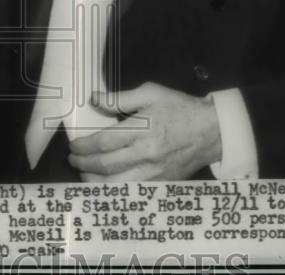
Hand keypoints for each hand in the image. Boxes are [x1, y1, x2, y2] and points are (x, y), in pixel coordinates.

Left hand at [67, 83, 221, 180]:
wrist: (212, 131)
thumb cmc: (180, 108)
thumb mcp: (151, 93)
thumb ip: (120, 98)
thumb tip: (95, 99)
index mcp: (143, 129)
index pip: (105, 141)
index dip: (84, 145)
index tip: (74, 145)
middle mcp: (146, 154)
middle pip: (106, 165)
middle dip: (84, 164)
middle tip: (73, 159)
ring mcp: (154, 172)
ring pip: (116, 184)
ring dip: (94, 180)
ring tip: (83, 173)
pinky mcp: (161, 183)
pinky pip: (132, 191)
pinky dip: (114, 190)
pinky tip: (104, 184)